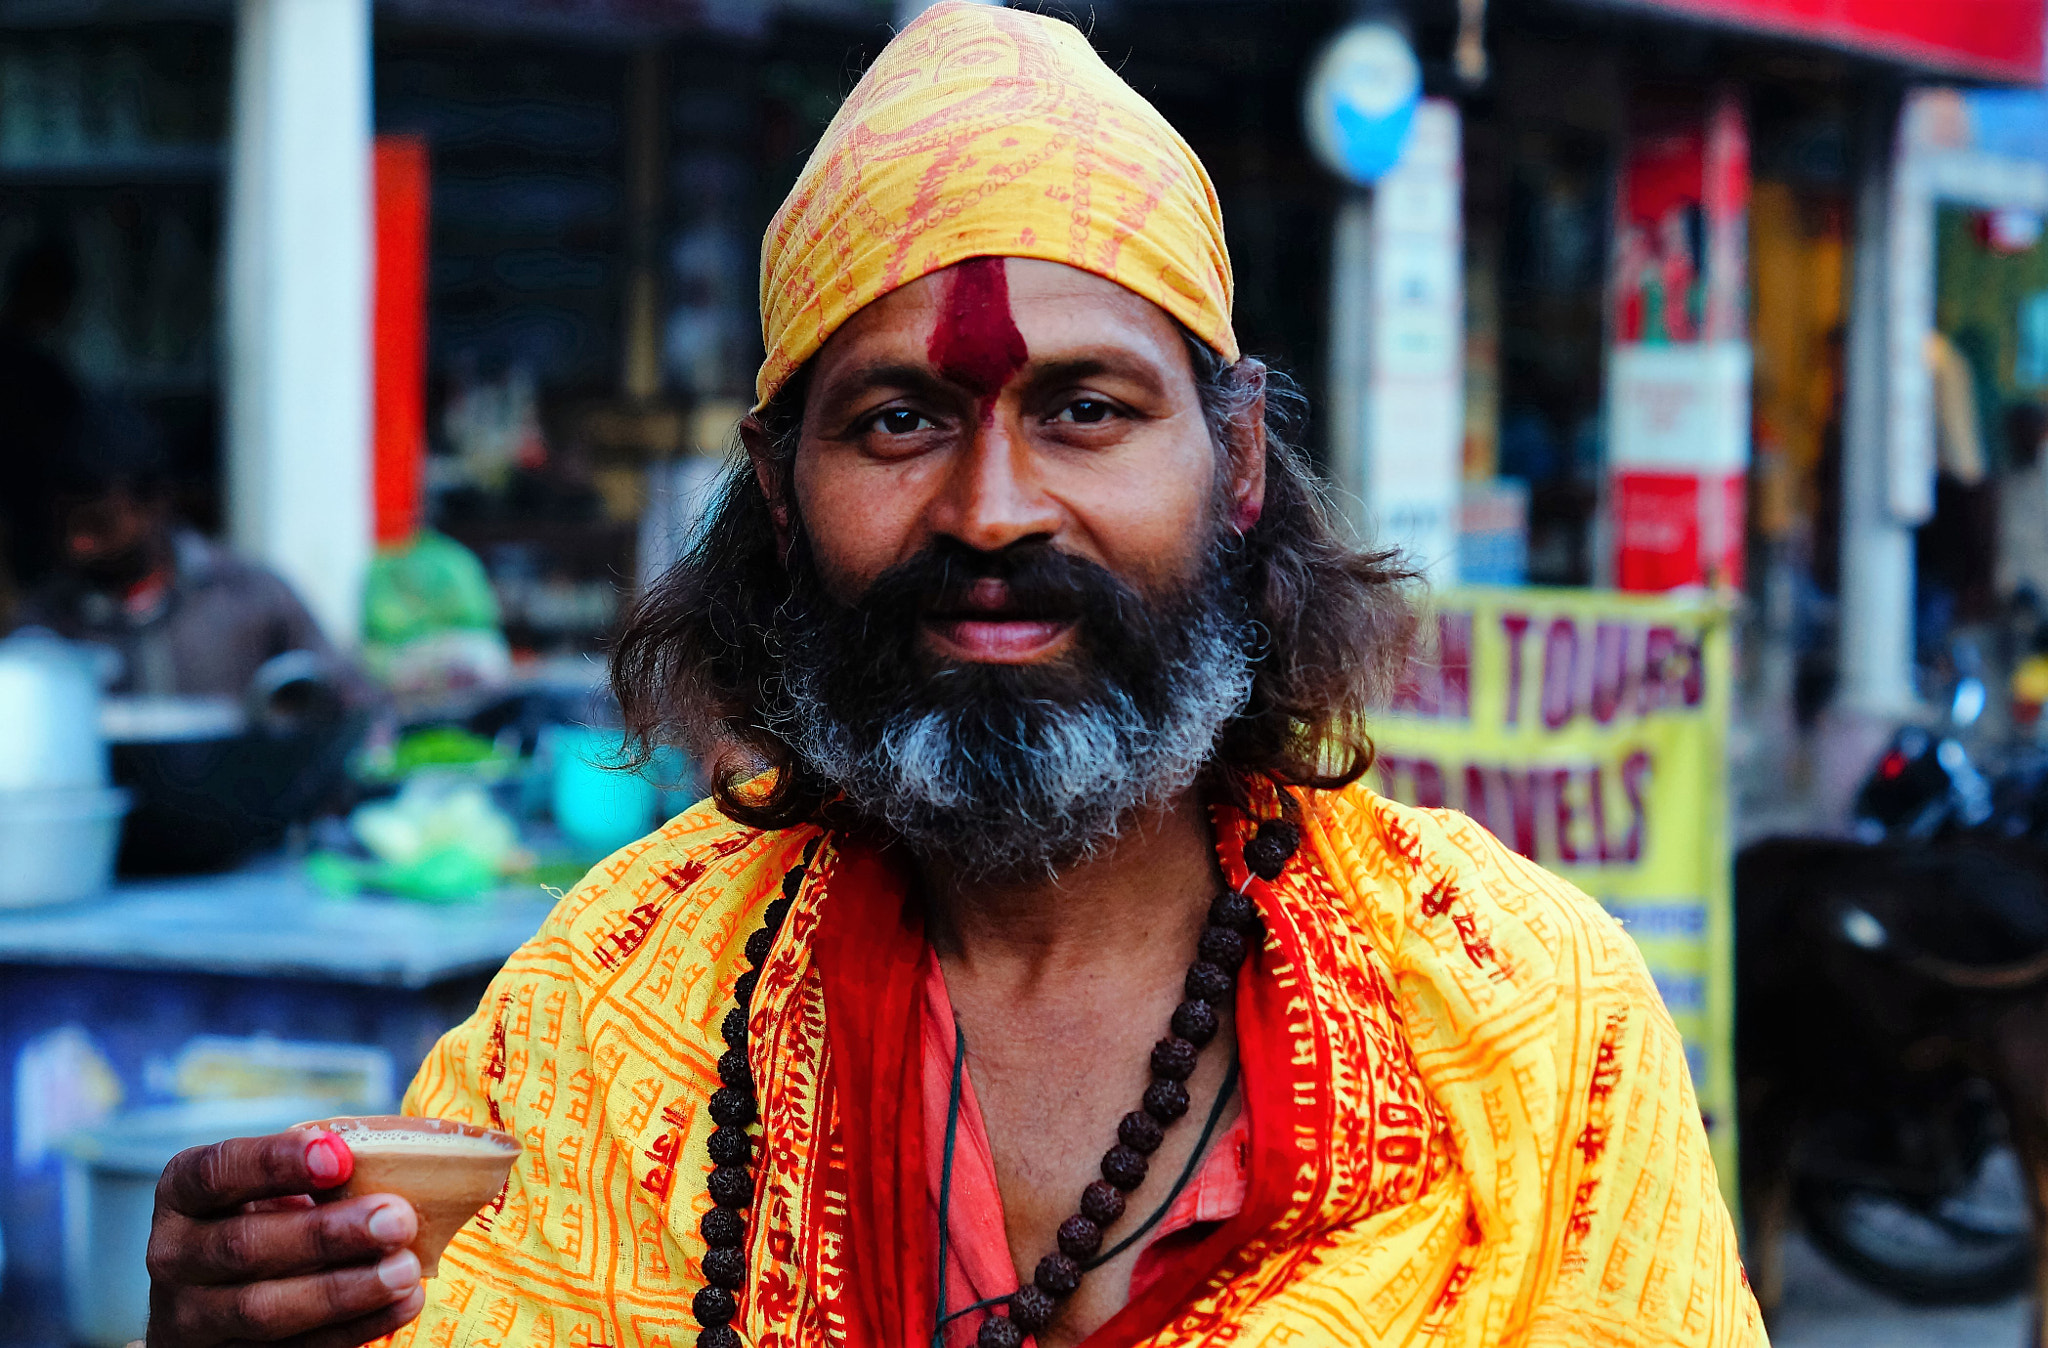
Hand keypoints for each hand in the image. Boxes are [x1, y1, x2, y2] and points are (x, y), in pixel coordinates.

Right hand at [145, 1127, 424, 1345]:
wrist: (217, 1297)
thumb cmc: (266, 1215)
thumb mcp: (273, 1184)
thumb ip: (316, 1174)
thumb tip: (396, 1165)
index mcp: (182, 1193)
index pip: (217, 1172)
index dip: (275, 1162)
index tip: (340, 1156)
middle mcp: (174, 1255)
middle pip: (243, 1246)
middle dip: (326, 1233)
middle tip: (397, 1219)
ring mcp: (192, 1317)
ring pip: (263, 1309)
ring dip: (343, 1290)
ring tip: (405, 1269)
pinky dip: (354, 1327)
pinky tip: (402, 1303)